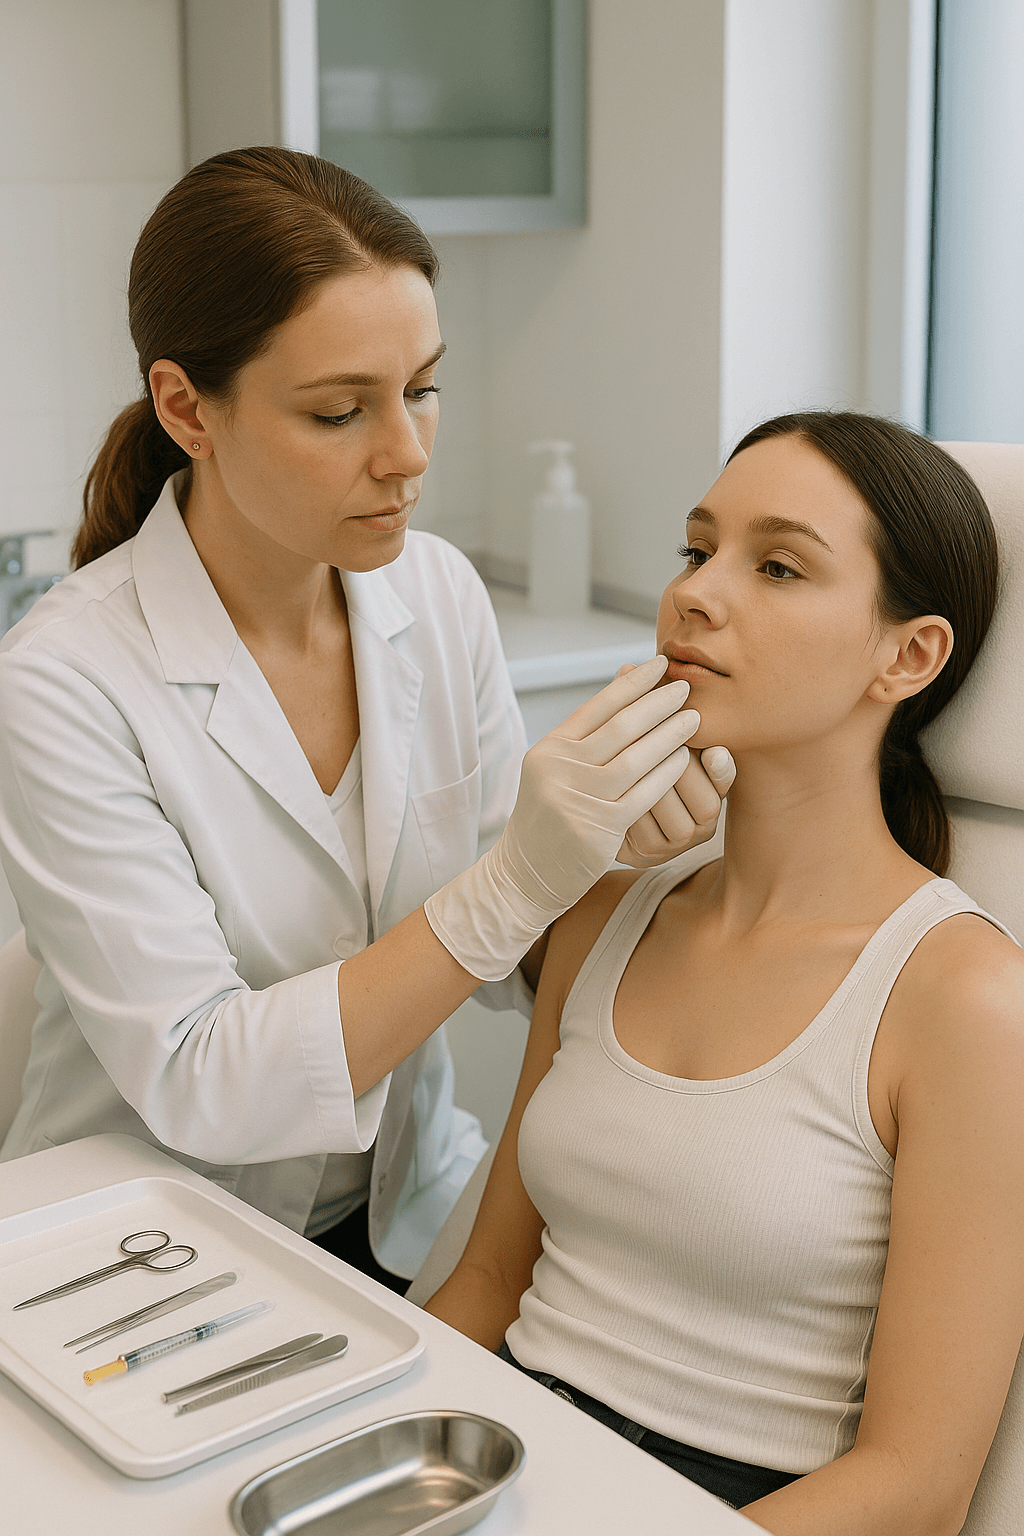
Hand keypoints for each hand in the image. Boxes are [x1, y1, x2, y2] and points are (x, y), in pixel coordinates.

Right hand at [423, 656, 701, 979]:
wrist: (523, 875)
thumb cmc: (548, 817)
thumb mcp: (554, 769)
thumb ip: (585, 734)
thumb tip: (623, 684)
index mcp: (549, 749)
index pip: (597, 705)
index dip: (633, 683)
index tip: (660, 664)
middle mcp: (559, 768)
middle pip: (620, 726)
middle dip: (658, 703)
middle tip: (685, 688)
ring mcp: (576, 798)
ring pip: (636, 758)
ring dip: (670, 735)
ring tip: (693, 719)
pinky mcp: (597, 828)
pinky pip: (643, 793)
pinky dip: (668, 772)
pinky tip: (685, 758)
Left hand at [613, 664, 734, 865]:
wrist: (603, 821)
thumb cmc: (633, 768)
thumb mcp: (643, 738)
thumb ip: (642, 708)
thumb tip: (626, 668)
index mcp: (711, 783)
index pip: (723, 773)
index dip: (720, 766)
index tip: (711, 752)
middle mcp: (704, 815)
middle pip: (696, 791)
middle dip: (668, 762)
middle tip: (644, 745)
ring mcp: (680, 839)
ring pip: (667, 808)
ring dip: (646, 785)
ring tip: (623, 768)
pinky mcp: (655, 854)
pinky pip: (643, 830)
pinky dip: (627, 809)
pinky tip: (610, 796)